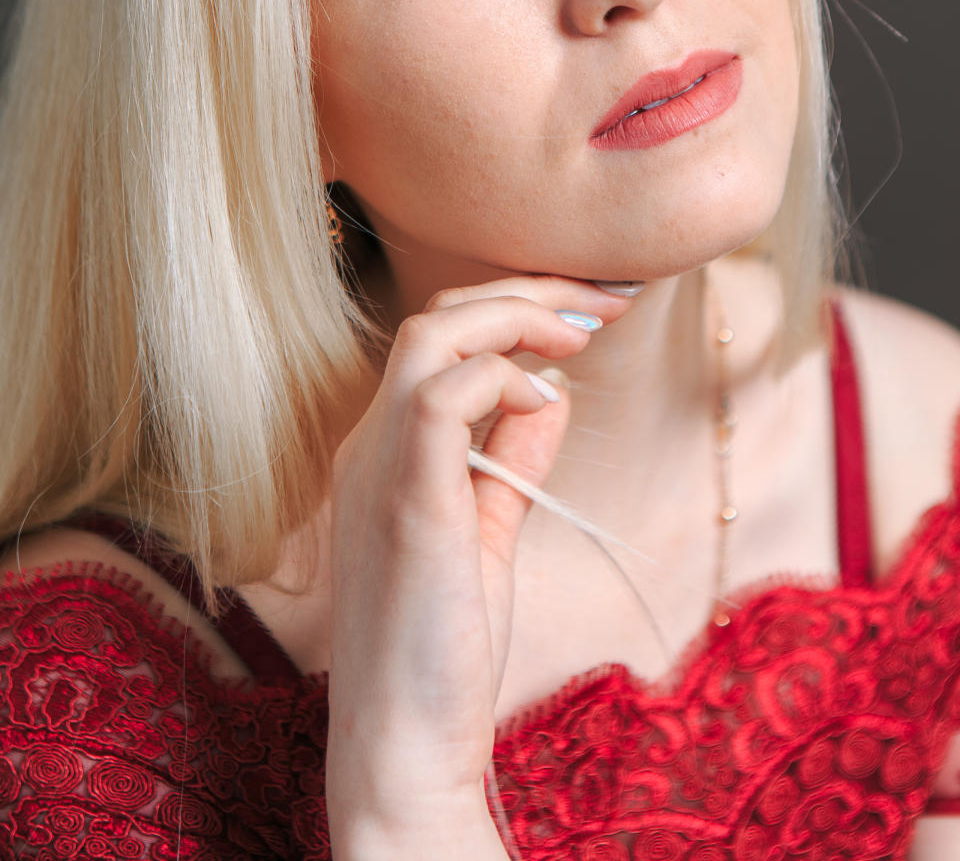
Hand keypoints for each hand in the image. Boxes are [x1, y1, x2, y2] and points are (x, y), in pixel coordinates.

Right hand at [324, 274, 631, 852]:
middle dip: (530, 291)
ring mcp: (378, 464)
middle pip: (440, 316)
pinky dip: (498, 376)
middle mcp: (371, 440)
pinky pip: (438, 396)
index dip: (519, 307)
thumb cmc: (441, 645)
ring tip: (584, 330)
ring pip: (432, 333)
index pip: (443, 336)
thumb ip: (513, 458)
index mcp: (387, 444)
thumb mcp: (490, 532)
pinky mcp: (405, 500)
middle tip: (609, 299)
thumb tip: (551, 390)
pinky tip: (546, 396)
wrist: (401, 742)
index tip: (594, 312)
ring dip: (517, 315)